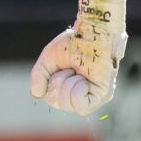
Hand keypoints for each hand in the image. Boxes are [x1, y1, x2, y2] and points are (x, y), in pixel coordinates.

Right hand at [30, 0, 127, 116]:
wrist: (92, 33)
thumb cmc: (73, 43)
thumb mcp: (48, 60)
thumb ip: (39, 77)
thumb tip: (37, 94)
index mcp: (68, 88)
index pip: (51, 98)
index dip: (50, 83)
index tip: (61, 67)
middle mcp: (81, 95)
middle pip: (57, 103)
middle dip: (57, 82)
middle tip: (70, 68)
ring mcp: (93, 97)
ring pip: (67, 105)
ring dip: (67, 83)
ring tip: (78, 71)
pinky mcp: (103, 95)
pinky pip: (81, 106)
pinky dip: (76, 91)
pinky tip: (84, 79)